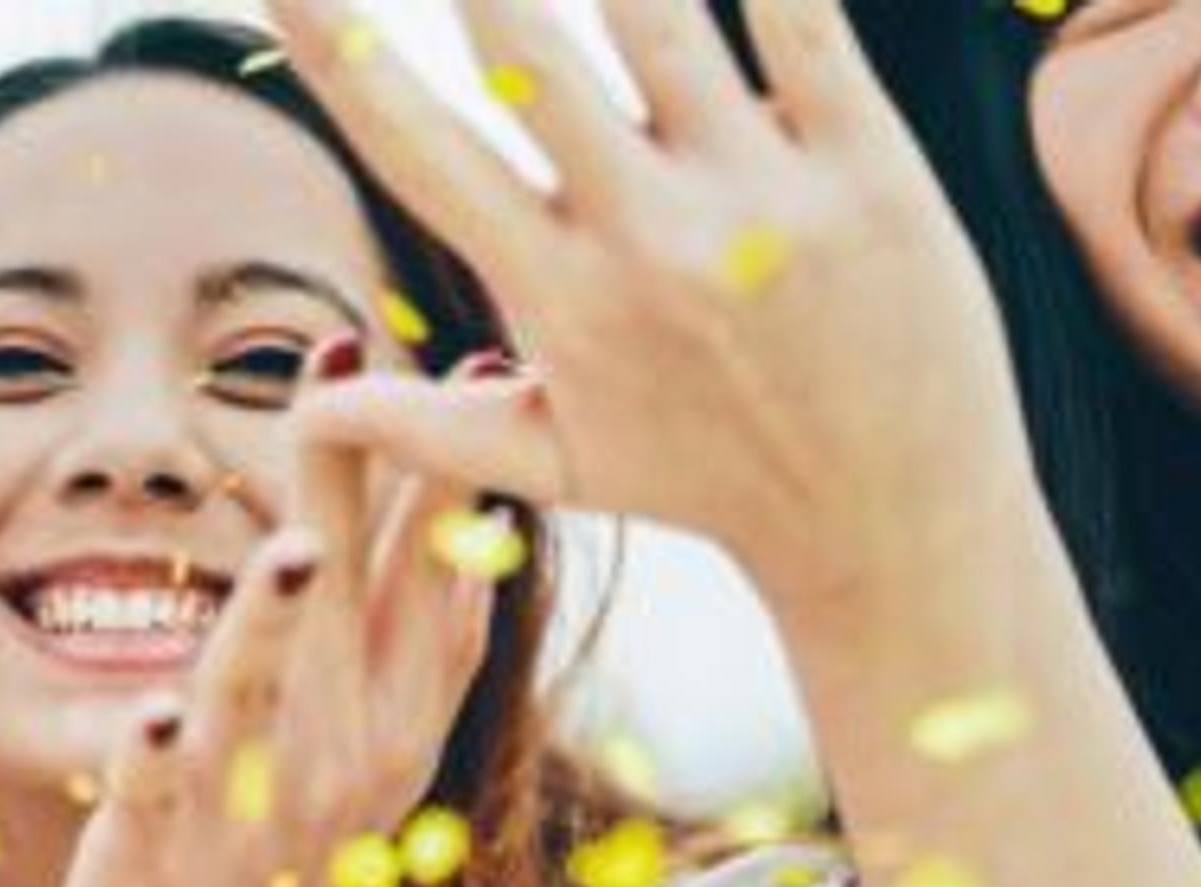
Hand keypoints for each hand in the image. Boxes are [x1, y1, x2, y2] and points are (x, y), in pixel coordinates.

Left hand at [55, 387, 503, 886]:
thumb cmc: (288, 825)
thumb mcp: (383, 723)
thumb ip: (418, 610)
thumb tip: (473, 481)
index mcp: (391, 701)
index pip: (437, 568)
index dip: (452, 469)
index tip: (479, 364)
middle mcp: (337, 741)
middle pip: (352, 597)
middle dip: (358, 491)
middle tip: (363, 378)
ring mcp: (252, 790)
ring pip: (263, 691)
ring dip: (274, 622)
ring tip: (290, 553)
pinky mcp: (163, 838)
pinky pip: (160, 787)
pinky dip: (159, 751)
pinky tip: (158, 713)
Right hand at [265, 0, 1025, 611]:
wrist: (894, 522)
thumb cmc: (715, 482)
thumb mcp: (561, 465)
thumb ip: (424, 423)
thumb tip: (306, 401)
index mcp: (559, 294)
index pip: (416, 149)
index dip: (336, 49)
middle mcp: (646, 239)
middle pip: (524, 52)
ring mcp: (759, 199)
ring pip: (658, 15)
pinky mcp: (868, 167)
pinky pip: (803, 23)